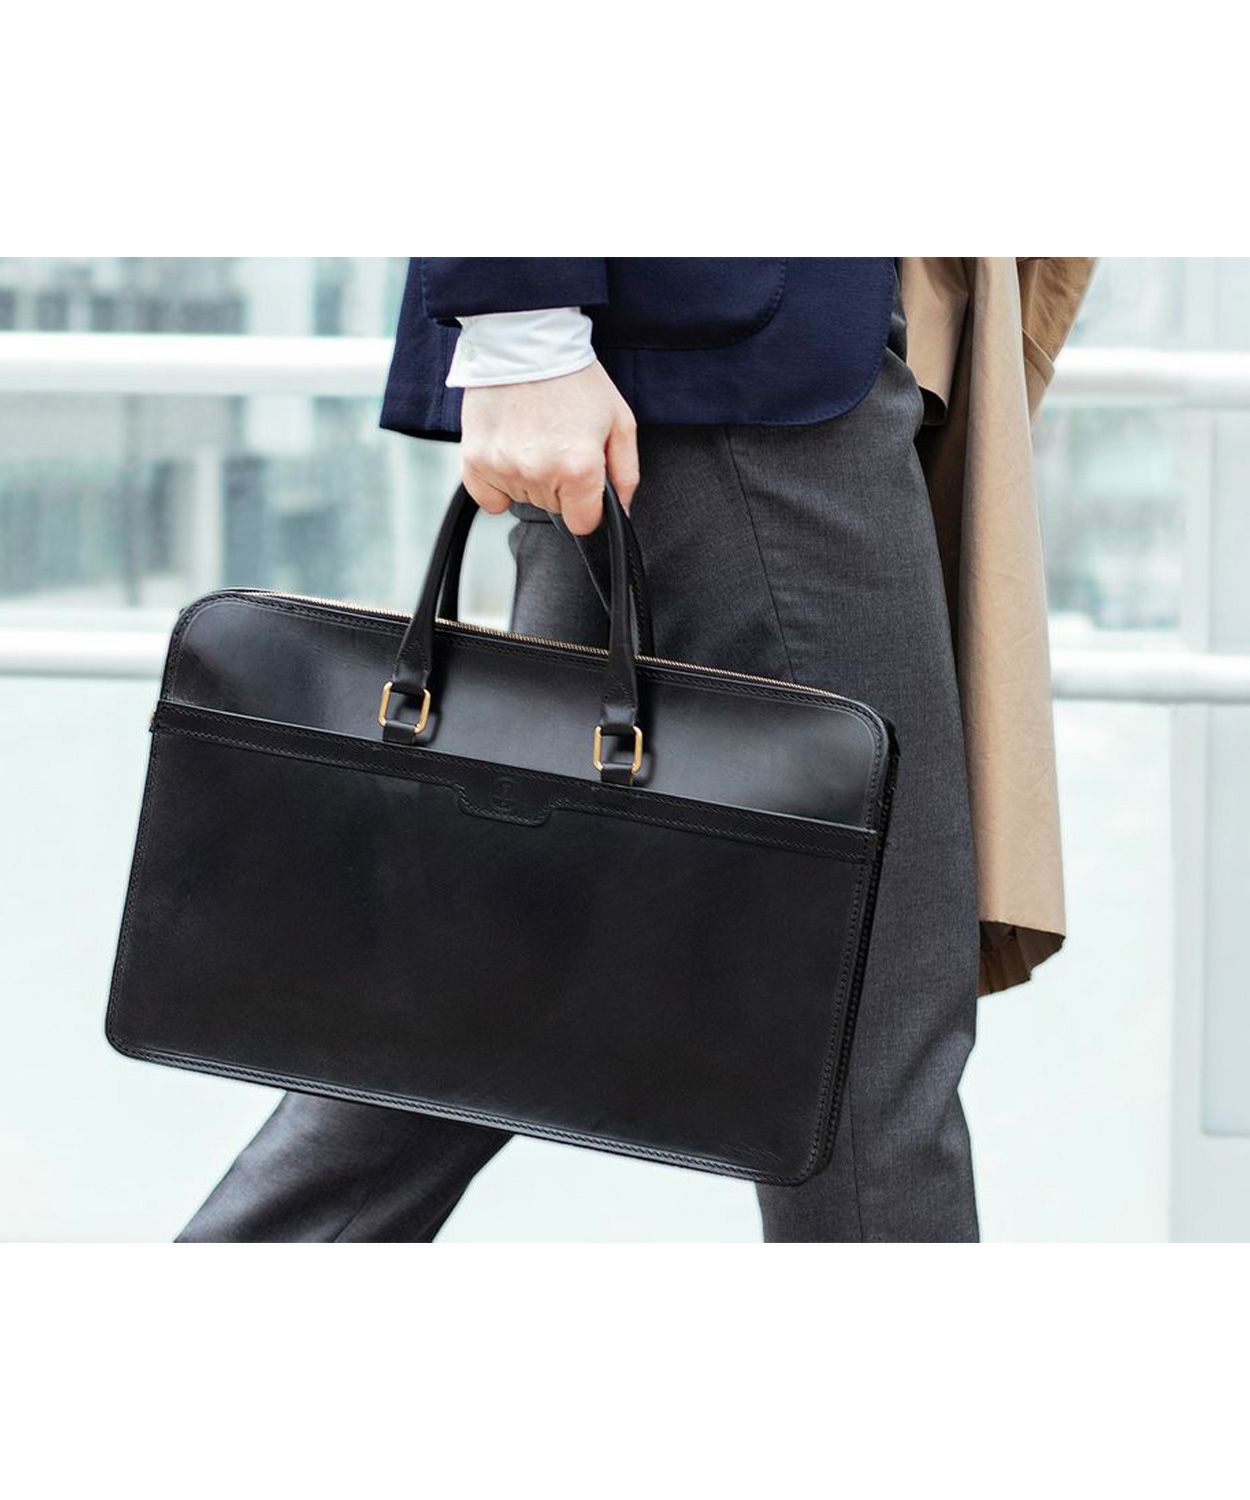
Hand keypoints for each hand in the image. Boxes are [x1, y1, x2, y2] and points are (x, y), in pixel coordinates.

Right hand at [459, 361, 638, 535]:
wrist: (525, 340)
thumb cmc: (574, 377)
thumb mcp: (619, 421)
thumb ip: (626, 473)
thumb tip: (622, 512)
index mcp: (579, 468)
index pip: (583, 523)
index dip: (587, 505)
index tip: (583, 481)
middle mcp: (540, 473)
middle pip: (553, 509)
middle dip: (559, 484)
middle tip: (557, 440)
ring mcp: (504, 468)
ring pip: (523, 499)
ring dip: (529, 477)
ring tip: (533, 435)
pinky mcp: (475, 460)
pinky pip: (488, 498)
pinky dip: (497, 483)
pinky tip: (508, 451)